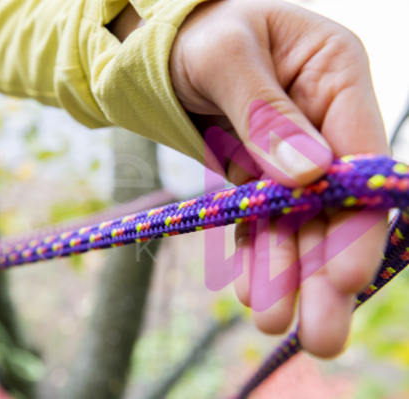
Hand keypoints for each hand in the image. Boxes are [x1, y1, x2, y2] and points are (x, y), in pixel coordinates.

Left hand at [170, 0, 388, 357]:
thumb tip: (310, 174)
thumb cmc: (200, 30)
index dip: (359, 218)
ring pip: (296, 221)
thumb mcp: (227, 55)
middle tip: (320, 335)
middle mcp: (322, 119)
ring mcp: (291, 152)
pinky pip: (260, 219)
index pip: (362, 153)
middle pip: (335, 202)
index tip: (345, 273)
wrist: (164, 44)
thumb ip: (265, 111)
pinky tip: (254, 291)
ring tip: (274, 321)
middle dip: (326, 269)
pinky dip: (257, 254)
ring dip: (288, 273)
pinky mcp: (258, 173)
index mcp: (335, 73)